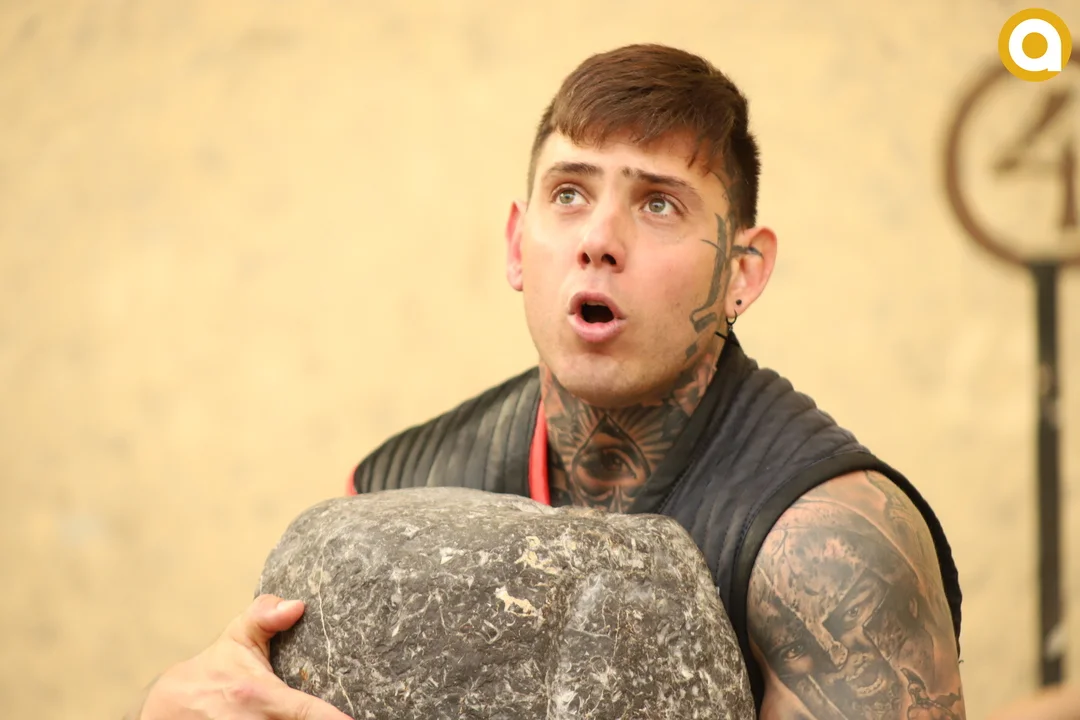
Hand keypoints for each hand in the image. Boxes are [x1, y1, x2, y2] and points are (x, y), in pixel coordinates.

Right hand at [133, 594, 352, 719]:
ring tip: (334, 717)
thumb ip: (266, 616)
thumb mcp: (237, 638)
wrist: (172, 707)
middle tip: (357, 712)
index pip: (306, 712)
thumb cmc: (214, 670)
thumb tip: (297, 605)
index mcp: (259, 696)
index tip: (356, 719)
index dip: (333, 719)